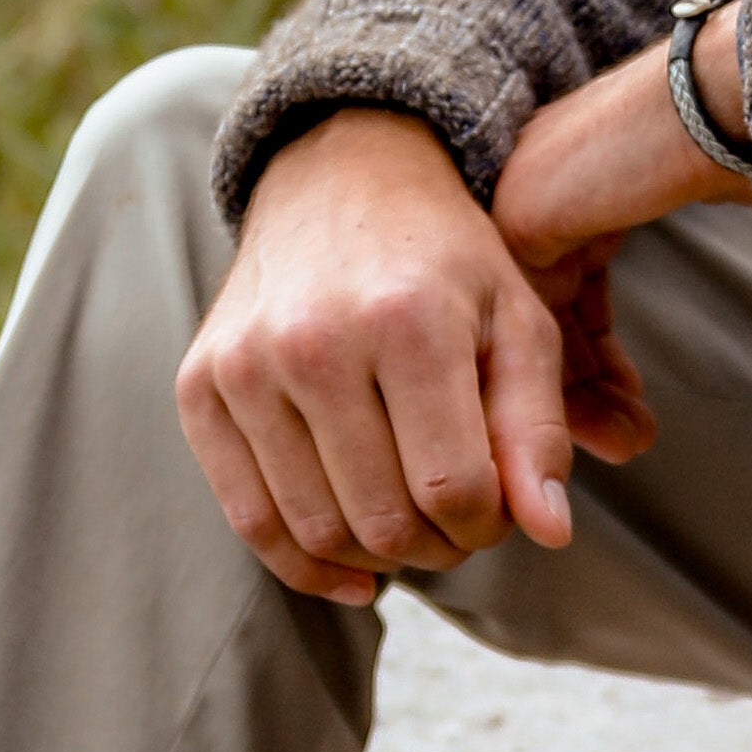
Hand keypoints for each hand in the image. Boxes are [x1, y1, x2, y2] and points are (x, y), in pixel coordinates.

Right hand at [177, 107, 577, 608]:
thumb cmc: (447, 260)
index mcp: (409, 319)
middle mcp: (316, 341)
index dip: (488, 525)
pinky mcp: (199, 388)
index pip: (454, 487)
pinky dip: (304, 563)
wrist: (344, 182)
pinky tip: (352, 569)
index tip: (501, 514)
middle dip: (437, 547)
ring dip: (376, 558)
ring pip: (316, 528)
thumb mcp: (518, 318)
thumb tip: (551, 534)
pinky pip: (247, 519)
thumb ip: (538, 425)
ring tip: (414, 533)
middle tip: (459, 529)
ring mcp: (247, 366)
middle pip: (383, 518)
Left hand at [492, 7, 751, 456]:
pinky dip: (574, 377)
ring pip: (535, 325)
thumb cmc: (725, 131)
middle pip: (542, 313)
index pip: (557, 288)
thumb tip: (649, 303)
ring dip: (584, 396)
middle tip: (625, 438)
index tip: (624, 402)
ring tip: (632, 441)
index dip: (589, 356)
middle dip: (584, 389)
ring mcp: (515, 201)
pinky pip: (534, 322)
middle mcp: (526, 187)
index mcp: (559, 173)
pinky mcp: (519, 220)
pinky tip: (619, 404)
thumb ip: (638, 236)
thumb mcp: (671, 196)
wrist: (720, 94)